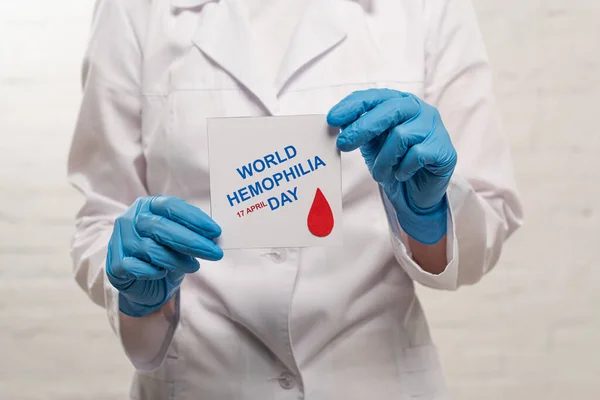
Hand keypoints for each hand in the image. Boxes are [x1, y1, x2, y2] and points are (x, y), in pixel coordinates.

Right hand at [106, 196, 222, 316]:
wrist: (140, 281)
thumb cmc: (163, 253)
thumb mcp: (178, 239)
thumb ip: (191, 233)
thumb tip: (214, 237)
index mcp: (147, 206)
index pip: (170, 206)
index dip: (194, 218)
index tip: (215, 231)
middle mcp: (130, 219)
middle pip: (161, 227)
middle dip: (192, 241)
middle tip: (214, 252)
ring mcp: (120, 241)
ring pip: (152, 249)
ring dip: (177, 260)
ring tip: (193, 266)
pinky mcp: (115, 265)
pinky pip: (138, 268)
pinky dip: (155, 271)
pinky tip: (163, 273)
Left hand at [327, 89, 456, 244]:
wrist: (415, 194)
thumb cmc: (393, 164)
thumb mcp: (371, 145)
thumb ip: (358, 130)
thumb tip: (336, 121)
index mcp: (399, 103)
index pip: (374, 97)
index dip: (352, 105)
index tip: (332, 119)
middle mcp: (419, 109)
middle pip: (389, 110)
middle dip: (362, 128)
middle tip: (342, 144)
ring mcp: (434, 127)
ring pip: (401, 135)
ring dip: (383, 160)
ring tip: (380, 173)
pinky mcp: (443, 149)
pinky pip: (417, 155)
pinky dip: (403, 169)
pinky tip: (402, 175)